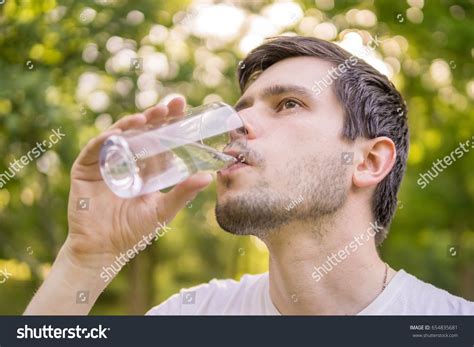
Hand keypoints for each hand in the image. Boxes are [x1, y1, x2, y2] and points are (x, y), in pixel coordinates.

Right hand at [65, 97, 212, 267]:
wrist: (104, 249)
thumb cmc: (134, 231)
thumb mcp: (163, 210)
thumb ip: (183, 193)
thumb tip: (208, 176)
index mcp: (146, 166)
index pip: (159, 138)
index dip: (169, 122)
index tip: (182, 105)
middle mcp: (126, 159)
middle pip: (140, 131)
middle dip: (154, 117)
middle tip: (168, 106)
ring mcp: (105, 162)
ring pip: (118, 135)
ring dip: (130, 124)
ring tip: (145, 118)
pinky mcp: (85, 169)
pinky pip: (94, 150)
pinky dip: (104, 140)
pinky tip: (116, 135)